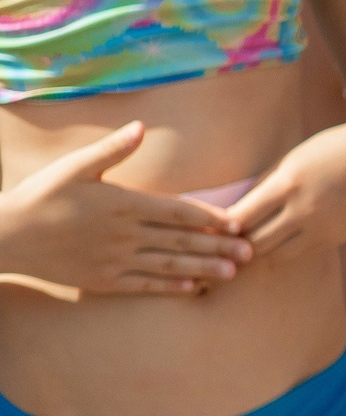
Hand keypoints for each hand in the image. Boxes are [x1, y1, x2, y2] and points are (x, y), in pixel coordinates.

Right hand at [0, 122, 251, 294]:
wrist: (7, 236)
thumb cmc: (42, 195)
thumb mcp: (75, 167)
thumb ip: (112, 150)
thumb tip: (140, 126)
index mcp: (122, 203)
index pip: (177, 211)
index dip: (210, 218)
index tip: (238, 222)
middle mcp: (124, 234)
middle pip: (181, 241)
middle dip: (219, 246)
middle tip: (251, 252)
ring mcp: (114, 260)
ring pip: (168, 264)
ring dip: (203, 268)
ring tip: (233, 273)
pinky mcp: (102, 280)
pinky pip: (143, 284)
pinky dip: (170, 286)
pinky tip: (192, 288)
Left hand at [223, 122, 345, 264]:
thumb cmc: (332, 151)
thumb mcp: (294, 160)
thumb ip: (266, 185)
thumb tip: (235, 211)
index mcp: (288, 183)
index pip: (240, 217)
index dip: (224, 225)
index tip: (217, 223)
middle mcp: (304, 210)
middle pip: (254, 243)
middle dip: (239, 242)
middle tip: (230, 239)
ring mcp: (323, 227)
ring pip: (276, 255)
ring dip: (261, 250)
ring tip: (252, 241)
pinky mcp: (336, 237)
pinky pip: (300, 252)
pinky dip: (285, 248)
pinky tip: (280, 238)